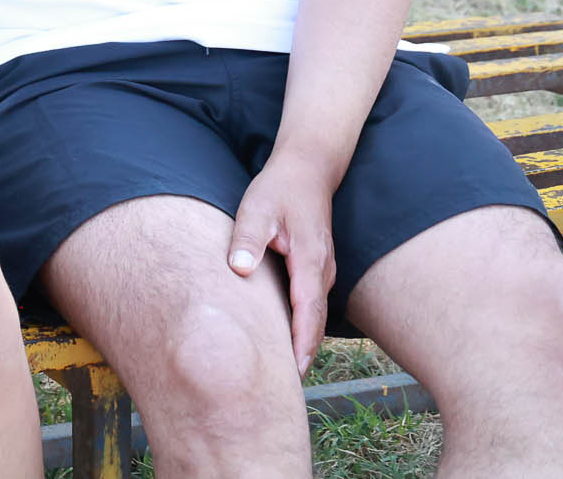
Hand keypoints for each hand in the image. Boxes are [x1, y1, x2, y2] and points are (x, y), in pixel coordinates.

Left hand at [228, 152, 337, 374]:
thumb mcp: (257, 208)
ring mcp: (323, 273)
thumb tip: (239, 269)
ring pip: (314, 318)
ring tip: (280, 378)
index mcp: (311, 262)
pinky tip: (282, 344)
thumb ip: (248, 238)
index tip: (291, 375)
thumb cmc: (278, 189)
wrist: (306, 170)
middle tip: (281, 392)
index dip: (300, 346)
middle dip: (301, 357)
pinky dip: (301, 328)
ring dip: (301, 345)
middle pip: (315, 325)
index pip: (308, 313)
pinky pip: (310, 307)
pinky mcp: (316, 271)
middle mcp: (323, 272)